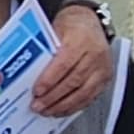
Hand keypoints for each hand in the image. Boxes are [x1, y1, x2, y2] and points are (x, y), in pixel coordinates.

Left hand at [33, 1, 112, 117]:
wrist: (90, 22)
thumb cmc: (71, 26)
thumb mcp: (55, 29)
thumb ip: (45, 48)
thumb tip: (28, 71)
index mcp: (81, 39)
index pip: (65, 63)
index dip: (50, 80)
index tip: (37, 91)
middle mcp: (95, 54)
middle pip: (74, 81)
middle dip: (53, 97)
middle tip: (38, 105)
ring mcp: (103, 68)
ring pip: (83, 93)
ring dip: (63, 106)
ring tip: (47, 111)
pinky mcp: (105, 79)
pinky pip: (90, 97)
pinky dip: (74, 106)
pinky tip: (61, 110)